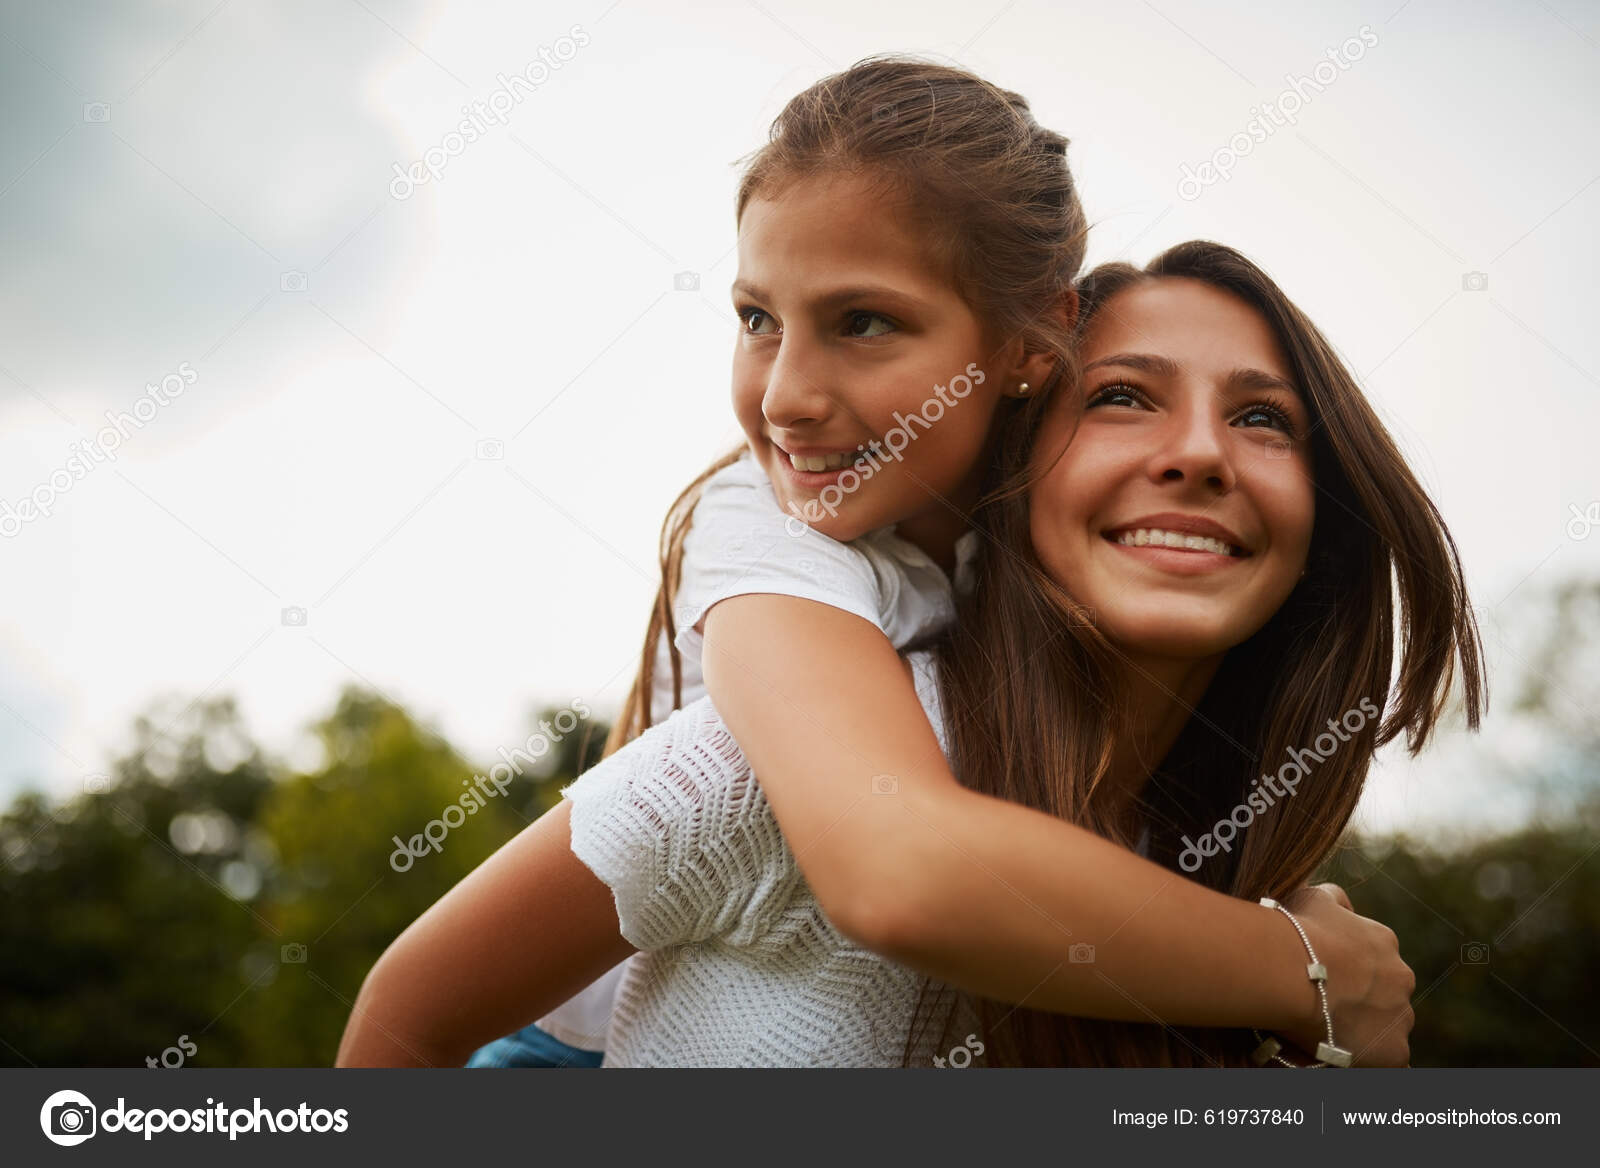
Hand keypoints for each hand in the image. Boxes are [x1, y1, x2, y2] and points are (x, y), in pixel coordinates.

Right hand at [1274, 883, 1415, 1066]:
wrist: (1290, 970)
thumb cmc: (1296, 931)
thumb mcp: (1314, 897)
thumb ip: (1335, 899)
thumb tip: (1343, 904)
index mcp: (1384, 942)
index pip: (1373, 961)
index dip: (1349, 972)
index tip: (1326, 979)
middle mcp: (1401, 977)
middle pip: (1386, 995)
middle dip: (1362, 1002)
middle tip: (1326, 1008)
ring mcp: (1401, 1016)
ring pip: (1388, 1027)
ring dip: (1365, 1031)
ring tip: (1331, 1036)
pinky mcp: (1394, 1050)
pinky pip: (1389, 1061)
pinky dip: (1369, 1059)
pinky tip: (1345, 1056)